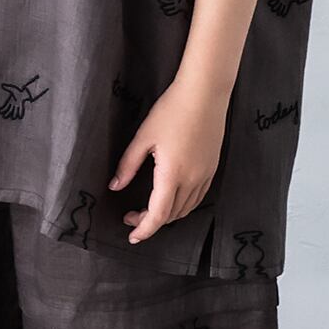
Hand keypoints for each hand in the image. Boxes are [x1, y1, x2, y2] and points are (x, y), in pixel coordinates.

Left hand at [110, 79, 228, 242]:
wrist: (205, 93)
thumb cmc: (172, 110)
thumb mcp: (144, 137)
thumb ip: (128, 165)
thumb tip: (115, 186)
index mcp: (172, 174)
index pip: (157, 215)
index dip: (143, 229)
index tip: (131, 235)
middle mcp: (192, 180)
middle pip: (171, 215)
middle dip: (150, 222)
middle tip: (131, 216)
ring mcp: (206, 175)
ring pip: (186, 208)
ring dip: (167, 215)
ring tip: (148, 209)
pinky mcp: (212, 168)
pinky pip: (198, 197)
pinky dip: (182, 205)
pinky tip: (171, 197)